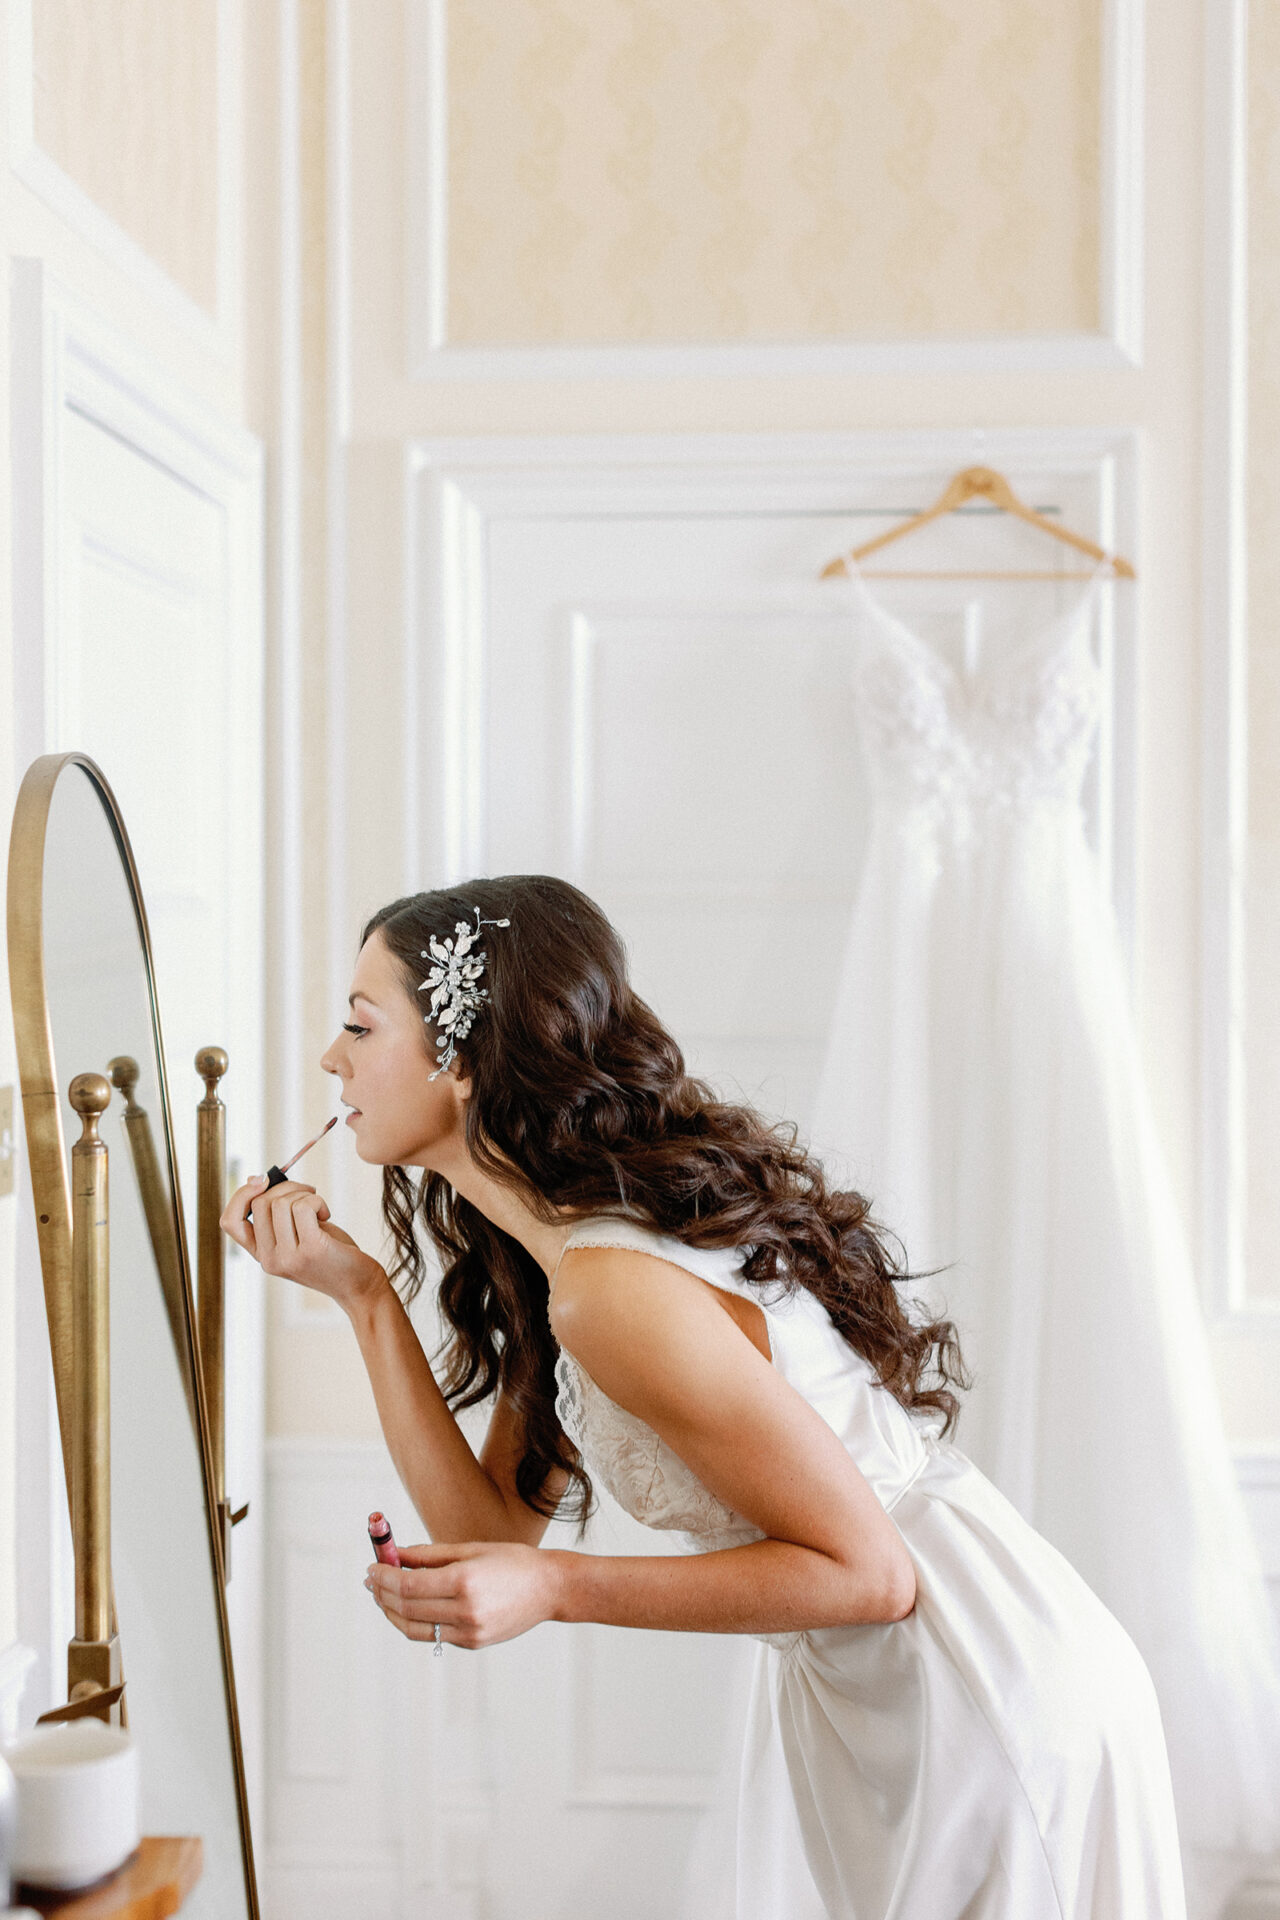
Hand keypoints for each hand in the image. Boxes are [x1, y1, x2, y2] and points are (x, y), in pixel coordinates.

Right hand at [220, 1176, 387, 1314]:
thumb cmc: (331, 1254)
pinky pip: (303, 1207)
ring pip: (281, 1203)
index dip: (241, 1195)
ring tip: (319, 1208)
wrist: (358, 1285)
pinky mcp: (311, 1250)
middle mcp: (269, 1260)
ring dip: (305, 1194)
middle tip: (308, 1193)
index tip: (262, 1180)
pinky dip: (317, 1201)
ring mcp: (288, 1257)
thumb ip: (278, 1215)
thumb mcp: (297, 1235)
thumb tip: (260, 1180)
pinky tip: (326, 1214)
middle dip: (286, 1187)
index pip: (230, 1222)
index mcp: (261, 1255)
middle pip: (260, 1203)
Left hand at [365, 1541, 561, 1649]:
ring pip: (414, 1628)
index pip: (407, 1586)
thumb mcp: (469, 1549)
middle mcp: (465, 1611)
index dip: (383, 1577)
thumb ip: (428, 1556)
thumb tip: (393, 1556)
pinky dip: (414, 1622)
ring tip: (382, 1595)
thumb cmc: (510, 1561)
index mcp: (464, 1581)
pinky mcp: (472, 1644)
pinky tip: (409, 1607)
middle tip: (371, 1580)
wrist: (548, 1588)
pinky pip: (432, 1635)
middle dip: (382, 1593)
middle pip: (406, 1608)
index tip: (371, 1567)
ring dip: (391, 1612)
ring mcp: (468, 1632)